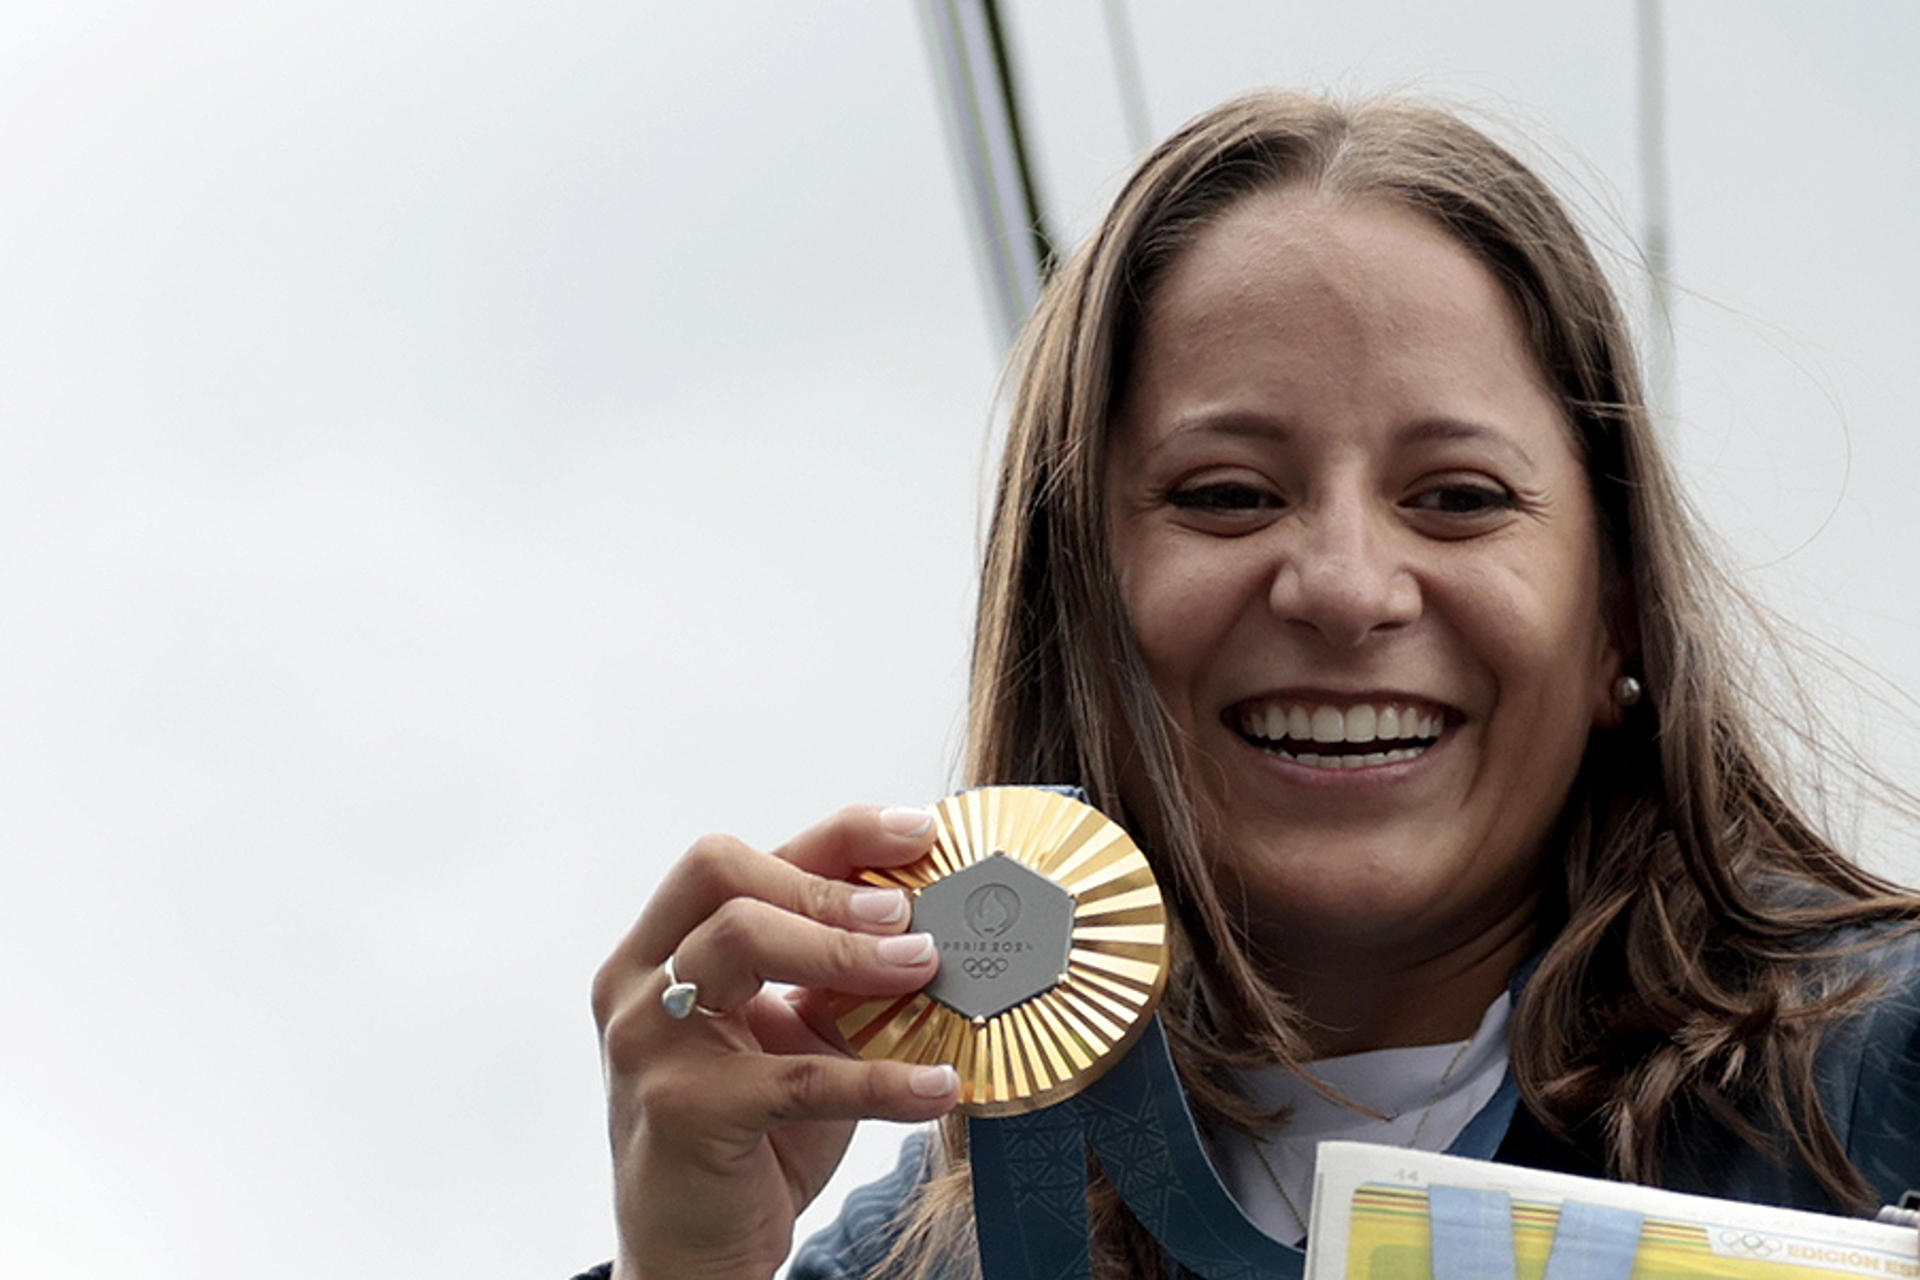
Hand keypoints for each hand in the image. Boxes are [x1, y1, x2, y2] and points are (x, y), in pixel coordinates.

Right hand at [593, 805, 960, 1279]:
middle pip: (722, 875)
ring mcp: (648, 1041)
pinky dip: (878, 1079)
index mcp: (660, 948)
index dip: (832, 835)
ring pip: (738, 941)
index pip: (735, 858)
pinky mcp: (680, 1110)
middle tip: (908, 915)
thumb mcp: (793, 1034)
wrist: (694, 1252)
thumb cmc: (752, 1131)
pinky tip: (936, 1086)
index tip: (914, 830)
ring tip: (925, 968)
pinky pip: (792, 1075)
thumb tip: (933, 919)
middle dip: (826, 883)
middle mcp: (638, 981)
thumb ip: (834, 974)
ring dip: (846, 949)